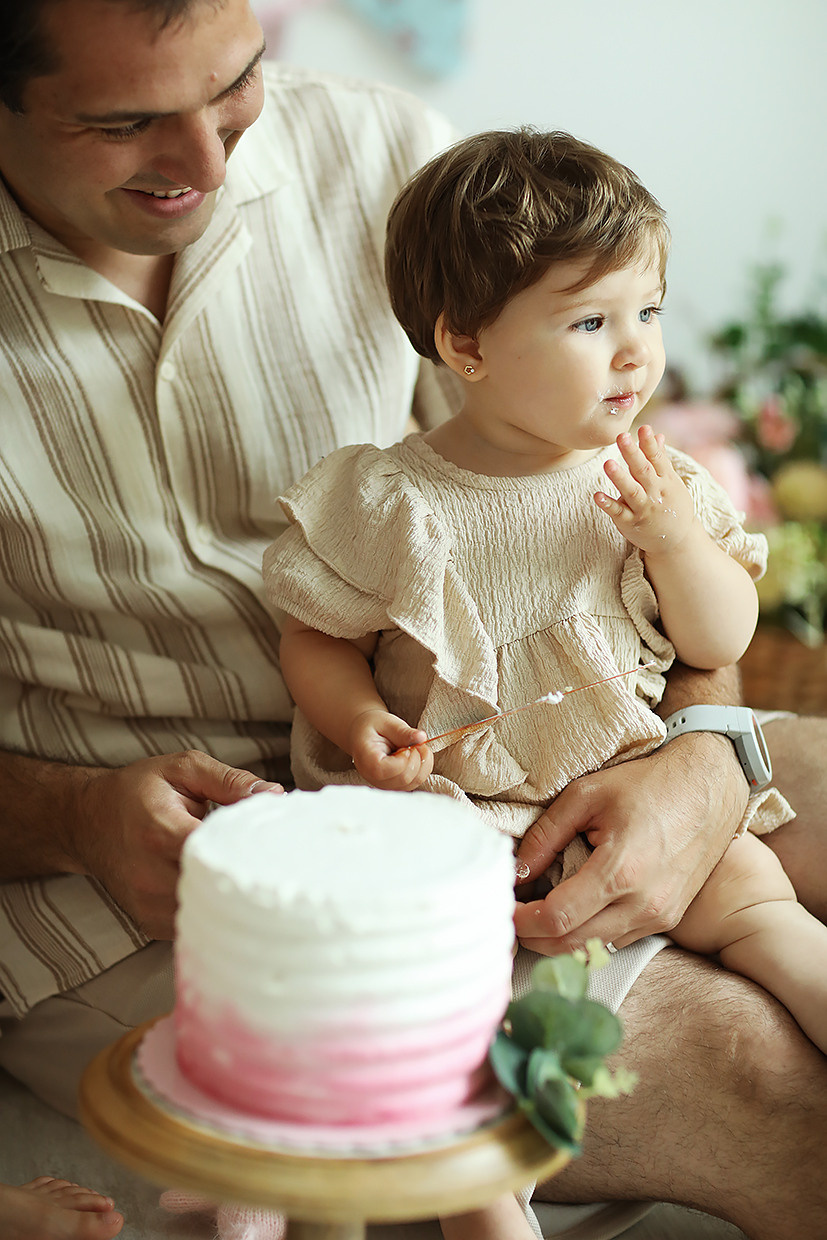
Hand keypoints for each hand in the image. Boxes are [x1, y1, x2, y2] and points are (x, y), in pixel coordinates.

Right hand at [67, 751, 281, 938]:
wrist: (89, 821)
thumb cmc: (139, 791)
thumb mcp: (182, 769)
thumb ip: (229, 780)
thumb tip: (275, 794)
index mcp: (161, 830)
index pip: (215, 854)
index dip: (250, 852)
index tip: (275, 846)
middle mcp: (150, 875)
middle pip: (216, 889)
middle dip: (247, 878)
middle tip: (274, 864)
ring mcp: (148, 905)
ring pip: (208, 914)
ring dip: (231, 899)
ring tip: (248, 877)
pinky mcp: (150, 923)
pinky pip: (194, 925)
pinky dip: (213, 911)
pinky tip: (223, 892)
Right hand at [349, 709, 433, 790]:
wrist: (362, 735)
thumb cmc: (371, 728)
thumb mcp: (386, 722)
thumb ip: (402, 732)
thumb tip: (421, 737)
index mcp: (368, 761)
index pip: (389, 769)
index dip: (405, 758)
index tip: (407, 745)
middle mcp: (374, 778)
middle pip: (404, 778)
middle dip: (417, 759)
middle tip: (416, 743)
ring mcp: (385, 785)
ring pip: (414, 782)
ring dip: (423, 764)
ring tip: (415, 747)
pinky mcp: (395, 786)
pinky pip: (415, 782)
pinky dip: (423, 768)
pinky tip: (416, 755)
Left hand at [513, 733, 747, 953]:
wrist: (712, 787)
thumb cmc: (648, 784)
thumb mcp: (586, 795)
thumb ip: (545, 836)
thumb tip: (514, 871)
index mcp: (621, 872)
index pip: (556, 920)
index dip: (520, 921)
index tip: (500, 907)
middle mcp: (644, 904)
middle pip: (571, 945)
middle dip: (532, 937)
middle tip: (510, 915)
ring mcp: (659, 916)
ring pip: (594, 949)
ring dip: (558, 940)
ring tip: (535, 913)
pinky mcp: (668, 919)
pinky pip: (616, 941)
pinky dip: (587, 934)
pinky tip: (572, 912)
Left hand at [595, 425, 695, 553]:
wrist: (677, 541)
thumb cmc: (671, 504)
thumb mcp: (671, 481)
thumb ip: (660, 458)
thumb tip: (656, 434)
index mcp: (666, 480)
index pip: (658, 458)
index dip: (650, 444)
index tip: (644, 427)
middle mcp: (655, 493)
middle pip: (643, 471)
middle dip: (633, 454)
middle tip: (622, 436)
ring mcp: (643, 508)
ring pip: (631, 492)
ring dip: (620, 478)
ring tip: (608, 464)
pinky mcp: (630, 522)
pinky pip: (619, 513)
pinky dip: (608, 505)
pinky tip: (597, 496)